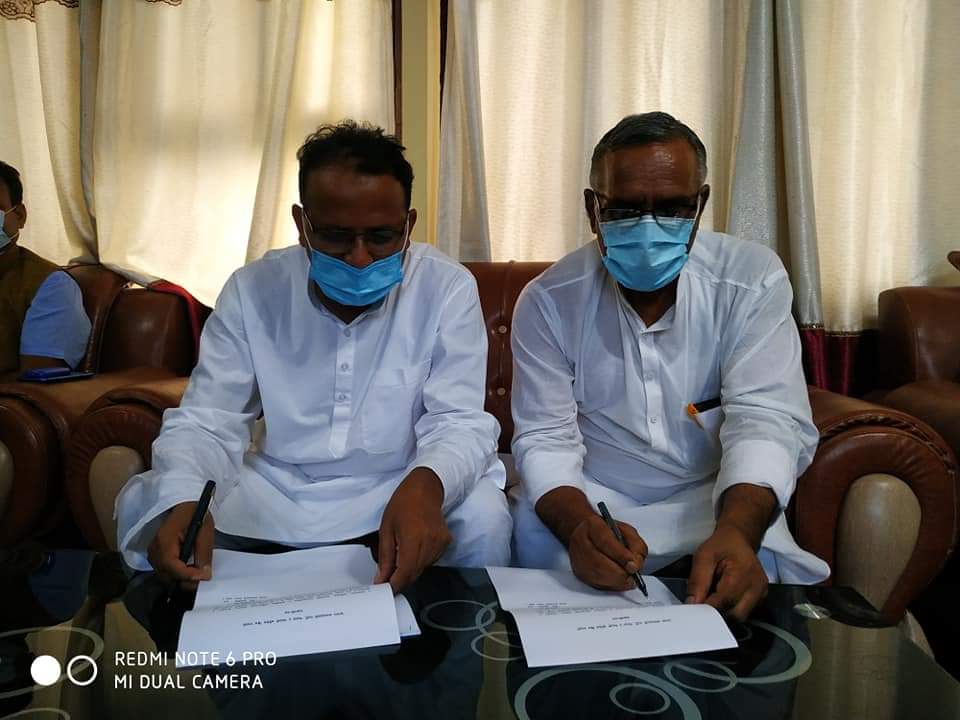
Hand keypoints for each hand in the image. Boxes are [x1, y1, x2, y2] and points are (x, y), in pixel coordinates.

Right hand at [147, 502, 213, 590]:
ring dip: (180, 578)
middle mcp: (154, 547)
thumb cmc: (194, 513)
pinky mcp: (156, 553)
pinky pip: (163, 570)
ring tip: (197, 572)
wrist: (184, 503)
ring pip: (164, 574)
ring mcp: (153, 551)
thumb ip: (204, 553)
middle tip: (203, 576)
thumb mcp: (205, 530)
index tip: (202, 577)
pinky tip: (188, 569)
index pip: (170, 564)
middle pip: (166, 573)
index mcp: (165, 538)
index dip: (186, 575)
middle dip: (184, 579)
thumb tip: (205, 574)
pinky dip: (176, 573)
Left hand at [374, 468, 451, 592]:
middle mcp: (430, 543)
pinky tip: (414, 549)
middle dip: (400, 579)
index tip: (384, 590)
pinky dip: (420, 561)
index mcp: (413, 539)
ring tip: (400, 557)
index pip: (405, 572)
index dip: (394, 585)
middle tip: (387, 577)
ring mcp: (440, 543)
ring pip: (423, 568)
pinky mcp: (446, 542)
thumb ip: (385, 557)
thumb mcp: (386, 528)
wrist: (425, 488)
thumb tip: (382, 578)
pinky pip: (431, 560)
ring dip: (410, 569)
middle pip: (415, 573)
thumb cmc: (403, 503)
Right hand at [567, 515, 647, 591]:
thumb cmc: (608, 532)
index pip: (605, 541)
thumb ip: (635, 545)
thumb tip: (634, 565)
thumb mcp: (627, 531)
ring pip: (597, 577)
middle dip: (620, 573)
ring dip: (617, 581)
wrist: (588, 535)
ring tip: (628, 579)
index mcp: (593, 525)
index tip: (633, 565)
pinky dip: (612, 585)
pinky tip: (619, 580)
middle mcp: (580, 542)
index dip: (620, 556)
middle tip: (633, 575)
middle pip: (598, 563)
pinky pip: (597, 584)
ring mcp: (578, 559)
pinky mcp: (579, 573)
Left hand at [686, 523, 767, 620]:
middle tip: (699, 608)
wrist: (738, 539)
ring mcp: (761, 595)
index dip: (707, 609)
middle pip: (734, 615)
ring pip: (738, 617)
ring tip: (710, 600)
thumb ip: (697, 580)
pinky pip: (742, 612)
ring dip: (722, 613)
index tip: (692, 611)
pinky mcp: (759, 599)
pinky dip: (729, 610)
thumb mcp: (703, 556)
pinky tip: (719, 601)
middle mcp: (757, 587)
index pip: (725, 602)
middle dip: (715, 614)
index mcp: (744, 574)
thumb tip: (692, 604)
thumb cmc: (722, 545)